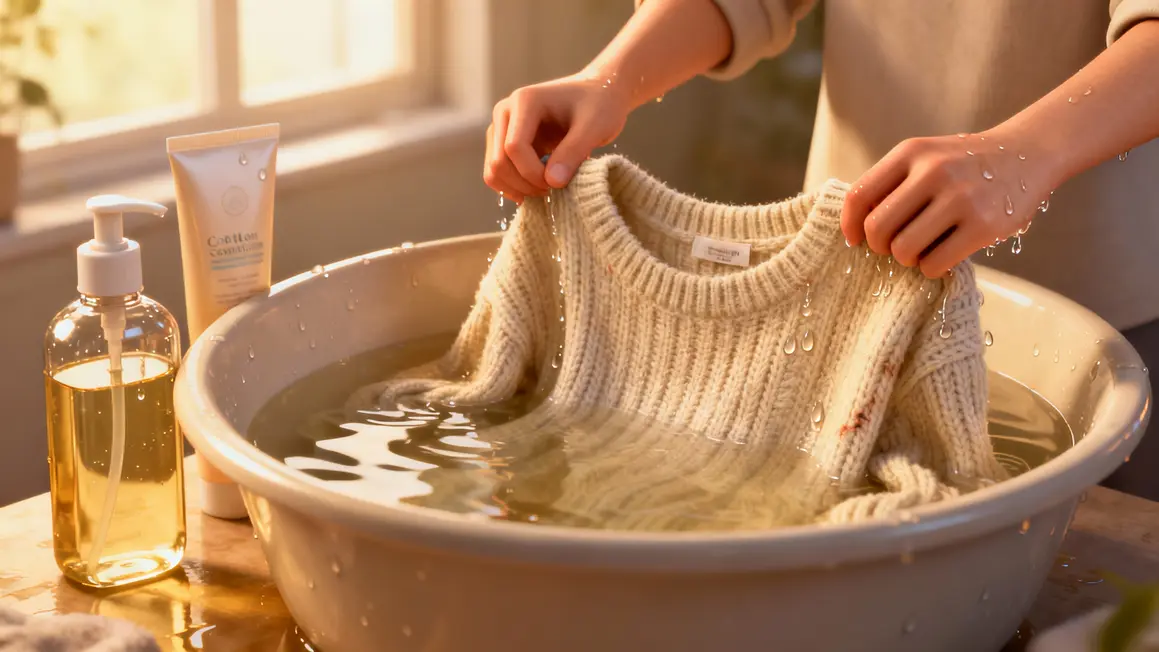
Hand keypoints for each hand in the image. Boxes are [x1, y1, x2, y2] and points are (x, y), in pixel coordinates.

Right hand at [484, 73, 633, 203]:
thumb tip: (552, 183)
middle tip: (554, 190)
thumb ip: (573, 152)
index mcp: (524, 101)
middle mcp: (505, 112)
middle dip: (525, 184)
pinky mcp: (503, 142)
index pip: (514, 147)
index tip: (559, 184)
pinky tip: (539, 188)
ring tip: (548, 190)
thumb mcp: (595, 127)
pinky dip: (515, 187)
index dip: (533, 173)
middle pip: (499, 162)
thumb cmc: (599, 106)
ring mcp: (501, 128)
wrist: (597, 94)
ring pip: (493, 171)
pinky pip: (498, 173)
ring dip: (518, 189)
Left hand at [841, 131, 1057, 276]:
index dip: (849, 225)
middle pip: (877, 228)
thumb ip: (892, 184)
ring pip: (903, 250)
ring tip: (920, 250)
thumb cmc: (964, 165)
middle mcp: (934, 171)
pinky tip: (941, 256)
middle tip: (894, 246)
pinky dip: (931, 267)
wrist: (1028, 153)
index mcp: (911, 152)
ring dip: (906, 259)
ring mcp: (961, 198)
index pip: (859, 195)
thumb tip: (855, 227)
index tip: (854, 240)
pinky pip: (934, 263)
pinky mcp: (984, 225)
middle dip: (879, 246)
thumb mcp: (925, 158)